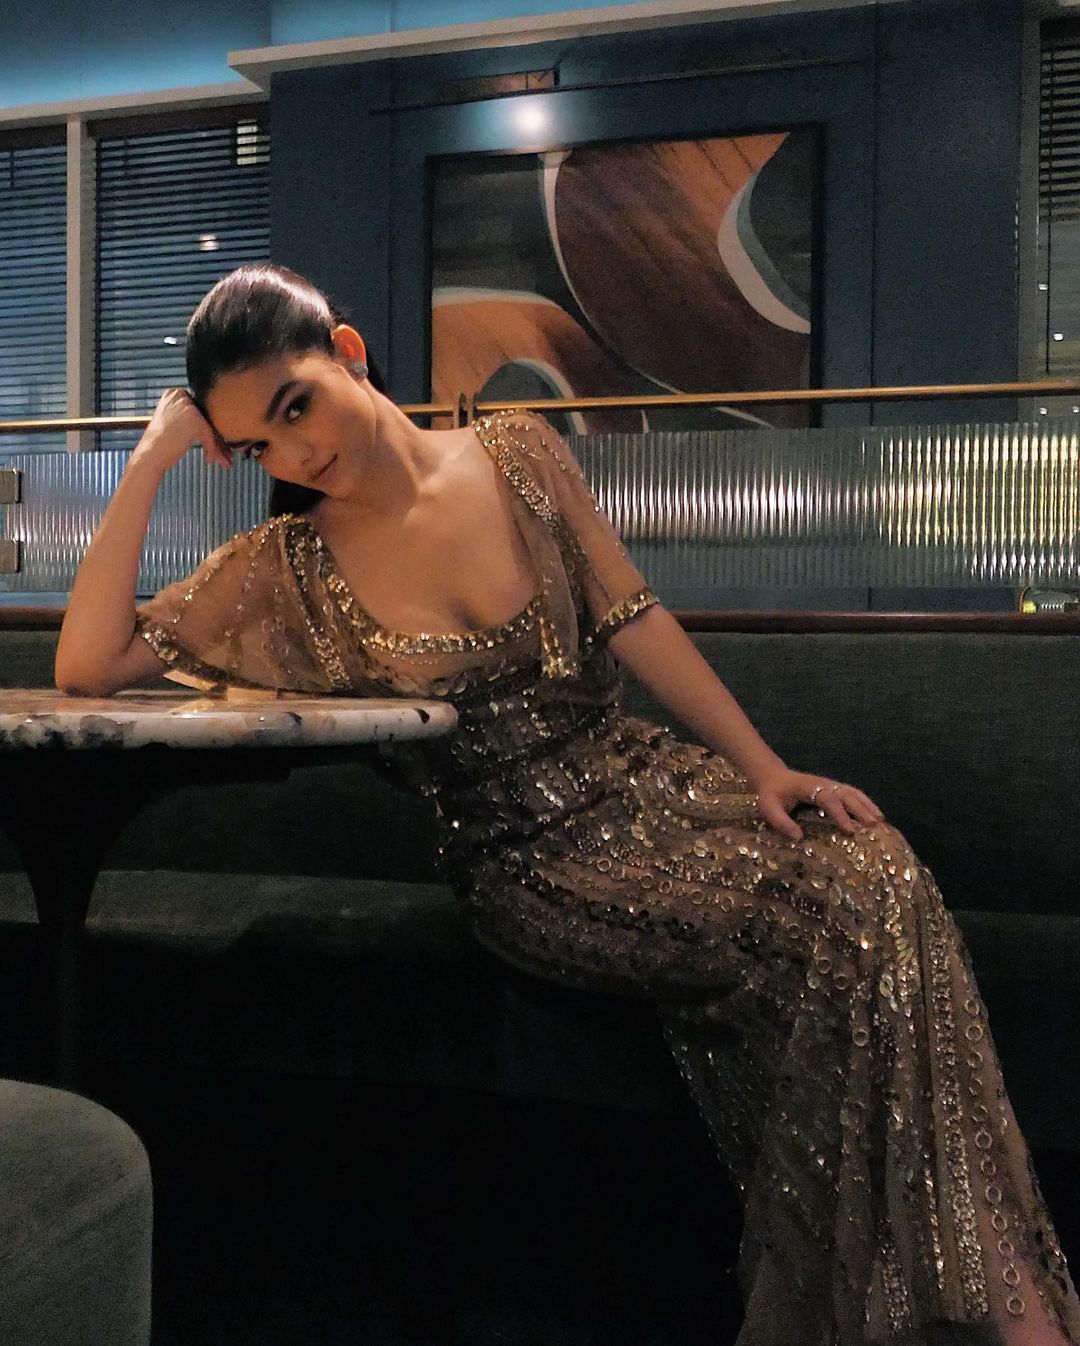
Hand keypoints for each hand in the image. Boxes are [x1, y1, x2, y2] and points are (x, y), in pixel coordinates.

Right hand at [128, 388, 231, 473]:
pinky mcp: (195, 419)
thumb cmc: (160, 444)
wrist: (149, 455)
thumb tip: (216, 425)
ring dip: (220, 447)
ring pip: (211, 427)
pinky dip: (211, 449)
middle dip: (219, 440)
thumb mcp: (173, 422)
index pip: (201, 410)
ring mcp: (188, 406)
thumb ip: (191, 418)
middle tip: (226, 455)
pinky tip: (208, 460)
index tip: (220, 443)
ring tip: (225, 461)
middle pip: (208, 418)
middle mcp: (181, 395)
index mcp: (174, 393)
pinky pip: (210, 436)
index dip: (211, 428)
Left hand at [751, 767, 884, 841]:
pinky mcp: (835, 789)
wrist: (774, 777)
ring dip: (867, 805)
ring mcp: (831, 785)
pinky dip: (866, 803)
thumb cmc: (771, 794)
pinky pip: (854, 794)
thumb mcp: (768, 808)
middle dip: (861, 810)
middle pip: (846, 795)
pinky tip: (876, 815)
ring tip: (880, 822)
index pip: (828, 799)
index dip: (840, 814)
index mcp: (809, 787)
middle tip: (874, 826)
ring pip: (853, 793)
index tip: (849, 830)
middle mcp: (824, 784)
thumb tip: (799, 838)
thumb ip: (781, 822)